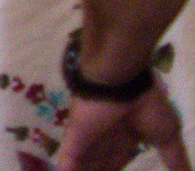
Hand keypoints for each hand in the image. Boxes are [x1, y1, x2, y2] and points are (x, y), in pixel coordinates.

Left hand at [57, 90, 190, 170]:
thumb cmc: (147, 106)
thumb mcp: (167, 137)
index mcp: (125, 137)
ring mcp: (88, 137)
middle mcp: (105, 138)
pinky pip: (67, 160)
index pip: (116, 162)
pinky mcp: (74, 136)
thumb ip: (175, 160)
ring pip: (82, 165)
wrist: (122, 81)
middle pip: (98, 166)